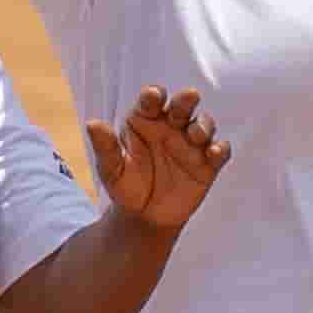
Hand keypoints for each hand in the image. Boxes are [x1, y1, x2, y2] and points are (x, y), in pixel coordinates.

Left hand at [83, 87, 229, 234]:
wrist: (145, 217)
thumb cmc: (126, 186)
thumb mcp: (111, 169)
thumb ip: (105, 147)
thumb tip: (92, 124)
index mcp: (145, 120)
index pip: (151, 101)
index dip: (153, 96)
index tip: (153, 97)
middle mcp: (171, 126)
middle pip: (182, 105)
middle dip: (186, 99)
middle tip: (188, 97)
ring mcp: (191, 144)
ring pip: (204, 124)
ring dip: (204, 125)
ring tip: (196, 134)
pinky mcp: (207, 164)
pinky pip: (219, 152)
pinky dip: (220, 150)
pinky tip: (214, 153)